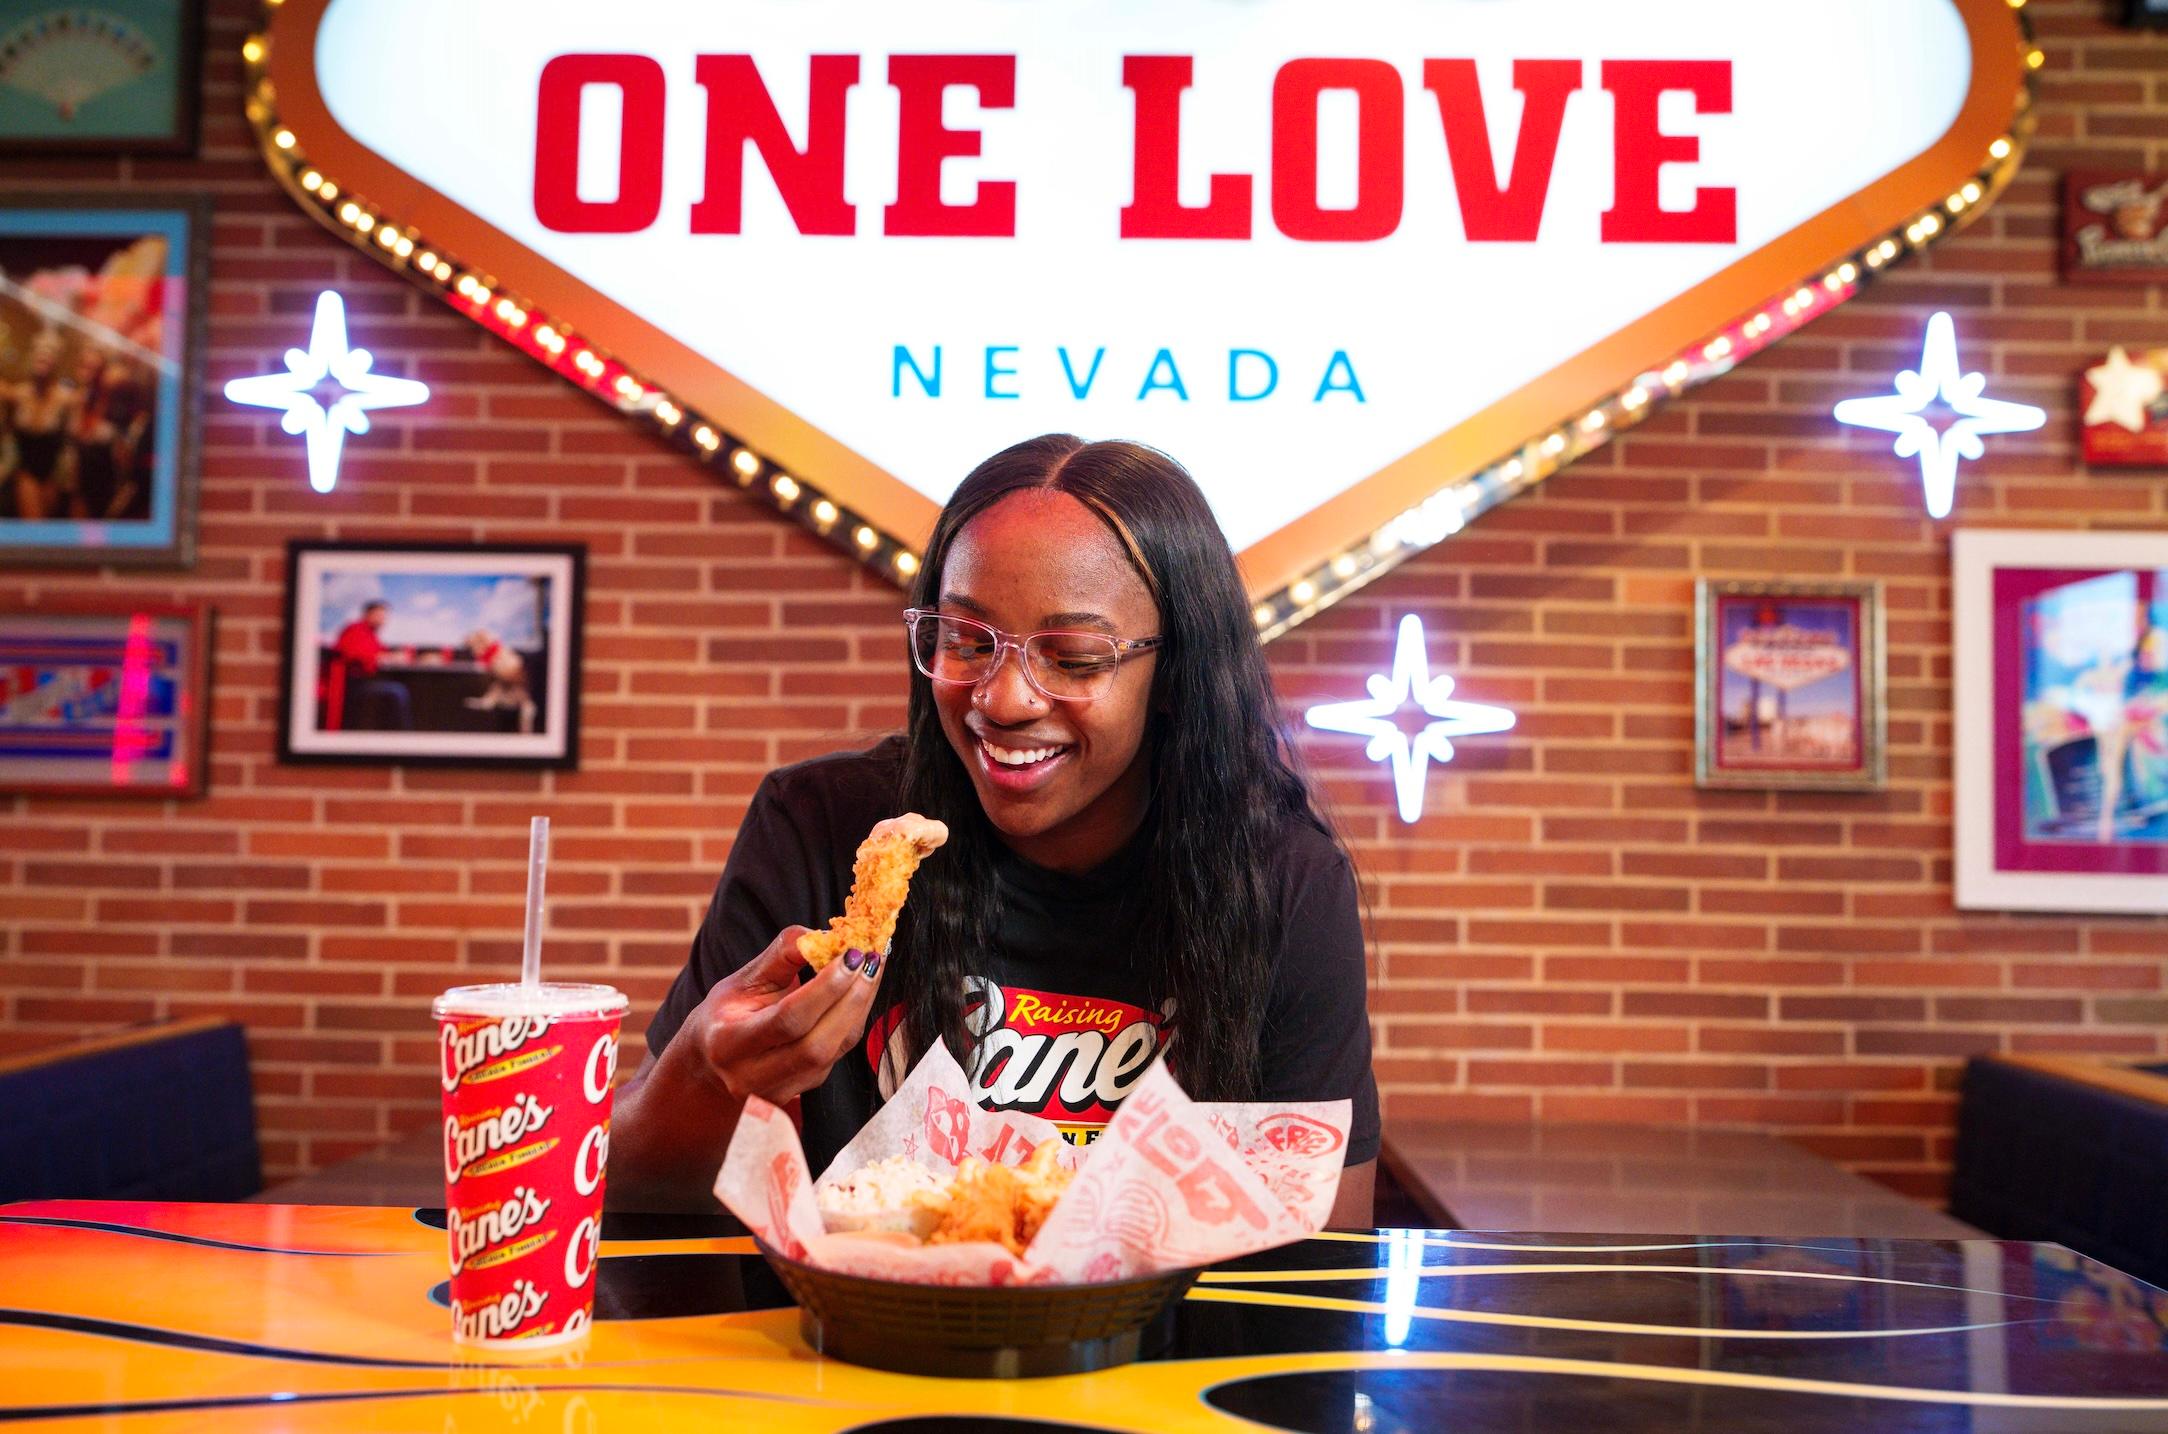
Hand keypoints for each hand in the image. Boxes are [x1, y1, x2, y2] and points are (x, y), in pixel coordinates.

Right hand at [688, 926, 886, 1104]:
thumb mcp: (742, 980)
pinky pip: (838, 1054)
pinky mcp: (802, 1090)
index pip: (787, 1020)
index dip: (825, 988)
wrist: (711, 1064)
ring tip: (874, 967)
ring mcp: (778, 1091)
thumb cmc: (727, 1013)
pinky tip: (862, 989)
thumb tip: (824, 935)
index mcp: (728, 1044)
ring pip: (833, 1052)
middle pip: (816, 1045)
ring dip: (860, 1006)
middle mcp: (751, 1076)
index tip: (852, 954)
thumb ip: (781, 956)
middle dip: (851, 998)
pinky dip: (854, 1018)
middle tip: (873, 958)